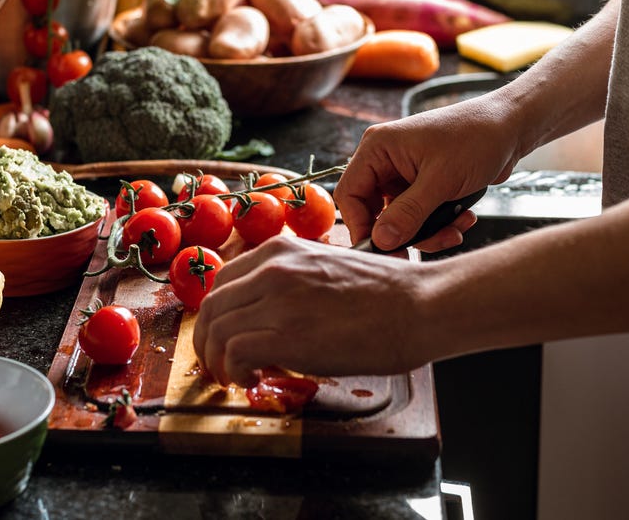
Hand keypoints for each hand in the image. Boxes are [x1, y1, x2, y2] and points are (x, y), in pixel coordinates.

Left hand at [193, 235, 431, 386]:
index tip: (224, 335)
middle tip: (219, 364)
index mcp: (281, 249)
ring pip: (216, 330)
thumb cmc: (388, 292)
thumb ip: (294, 280)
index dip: (218, 314)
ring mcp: (277, 300)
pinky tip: (252, 379)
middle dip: (208, 340)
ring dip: (218, 360)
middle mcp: (272, 269)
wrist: (420, 305)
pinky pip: (234, 353)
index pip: (223, 281)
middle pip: (212, 307)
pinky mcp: (285, 334)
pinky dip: (234, 371)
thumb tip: (274, 311)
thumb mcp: (328, 267)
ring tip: (235, 377)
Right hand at [336, 98, 520, 250]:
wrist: (512, 127)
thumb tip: (381, 240)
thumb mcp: (441, 180)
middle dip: (403, 233)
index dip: (361, 226)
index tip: (382, 249)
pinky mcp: (424, 184)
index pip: (350, 194)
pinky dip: (440, 224)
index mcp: (378, 148)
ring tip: (455, 229)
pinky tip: (464, 218)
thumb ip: (408, 213)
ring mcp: (405, 174)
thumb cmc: (477, 137)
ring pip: (401, 219)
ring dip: (428, 231)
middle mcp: (386, 160)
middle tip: (420, 250)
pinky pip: (421, 215)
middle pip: (375, 211)